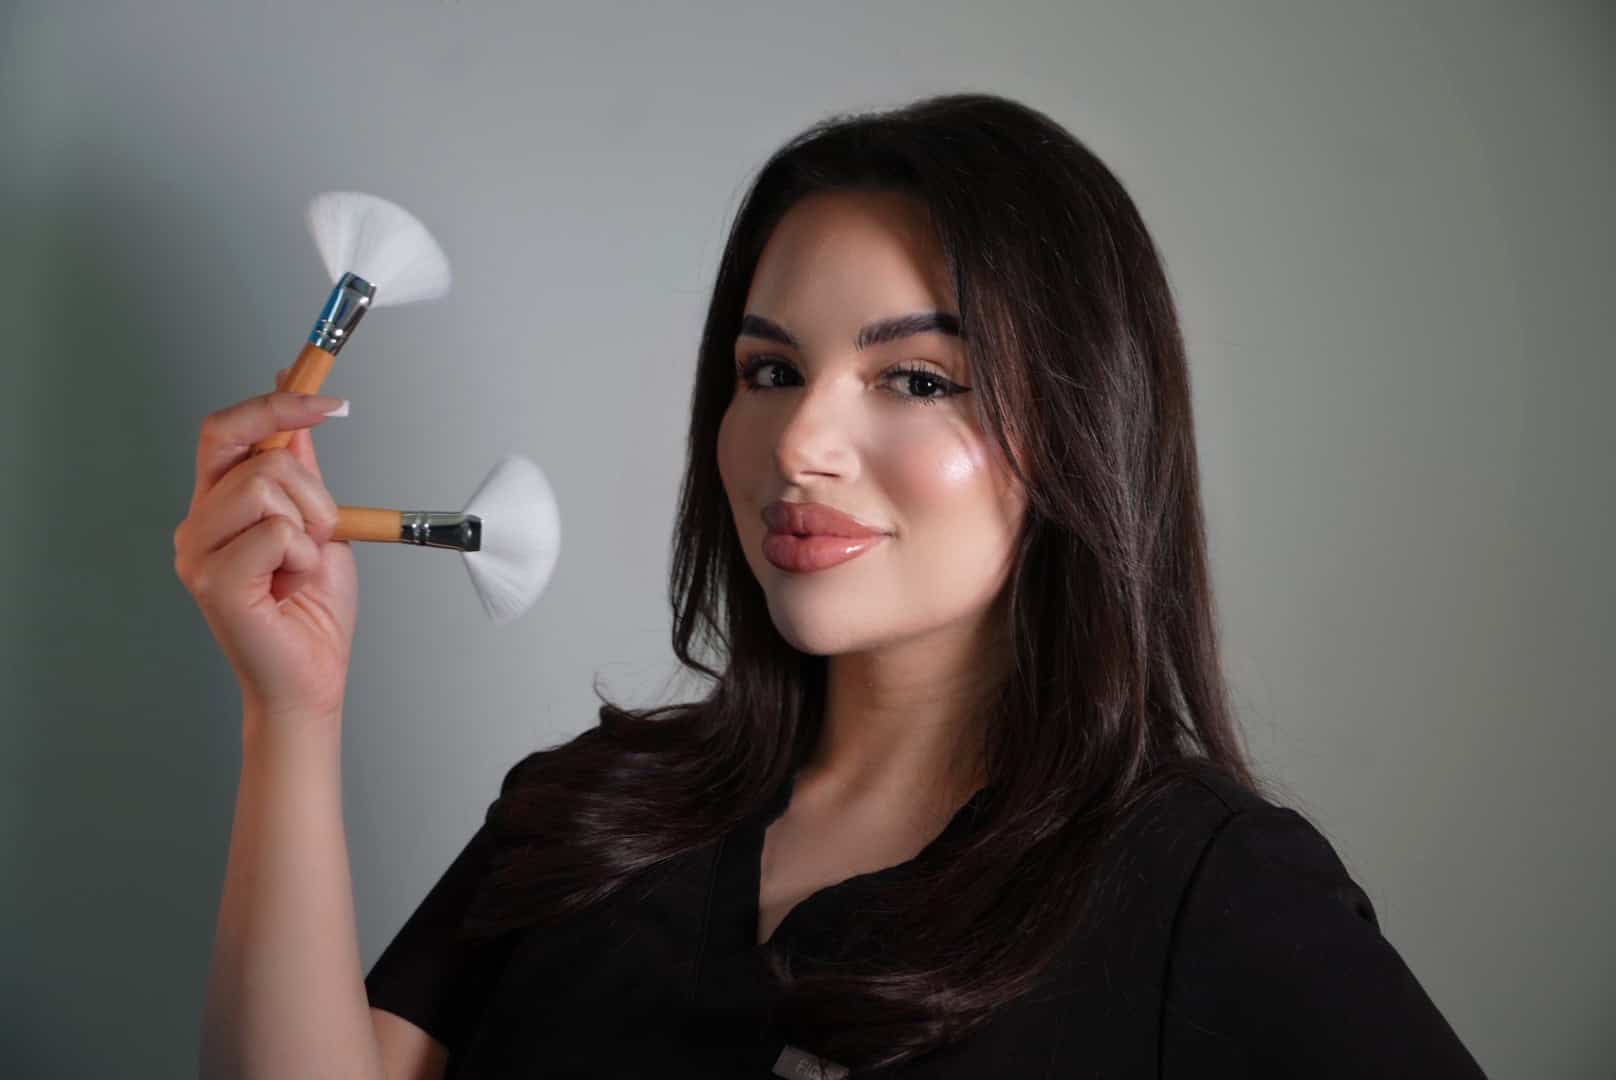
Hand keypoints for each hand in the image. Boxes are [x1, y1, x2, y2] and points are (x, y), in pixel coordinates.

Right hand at [173, 371, 355, 729]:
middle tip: (320, 532)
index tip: (328, 401)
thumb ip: (301, 470)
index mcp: (218, 505)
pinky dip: (303, 555)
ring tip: (302, 563)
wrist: (311, 674)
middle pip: (257, 454)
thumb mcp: (317, 523)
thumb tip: (297, 409)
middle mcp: (198, 523)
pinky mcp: (212, 580)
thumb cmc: (311, 608)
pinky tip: (291, 583)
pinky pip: (275, 531)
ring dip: (309, 522)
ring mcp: (198, 552)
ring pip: (266, 486)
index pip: (226, 430)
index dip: (275, 405)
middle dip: (312, 488)